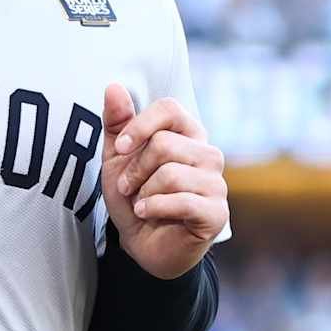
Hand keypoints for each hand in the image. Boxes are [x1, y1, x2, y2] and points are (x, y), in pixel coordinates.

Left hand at [101, 84, 227, 279]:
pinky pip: (183, 201)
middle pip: (164, 144)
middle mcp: (208, 154)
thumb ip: (117, 124)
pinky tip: (147, 213)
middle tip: (129, 187)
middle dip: (135, 169)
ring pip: (171, 174)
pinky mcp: (217, 213)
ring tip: (141, 203)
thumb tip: (113, 86)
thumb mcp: (117, 159)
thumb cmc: (134, 196)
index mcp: (188, 134)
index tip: (120, 147)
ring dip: (144, 192)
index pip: (170, 108)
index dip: (139, 125)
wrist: (142, 244)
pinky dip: (154, 208)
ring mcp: (216, 184)